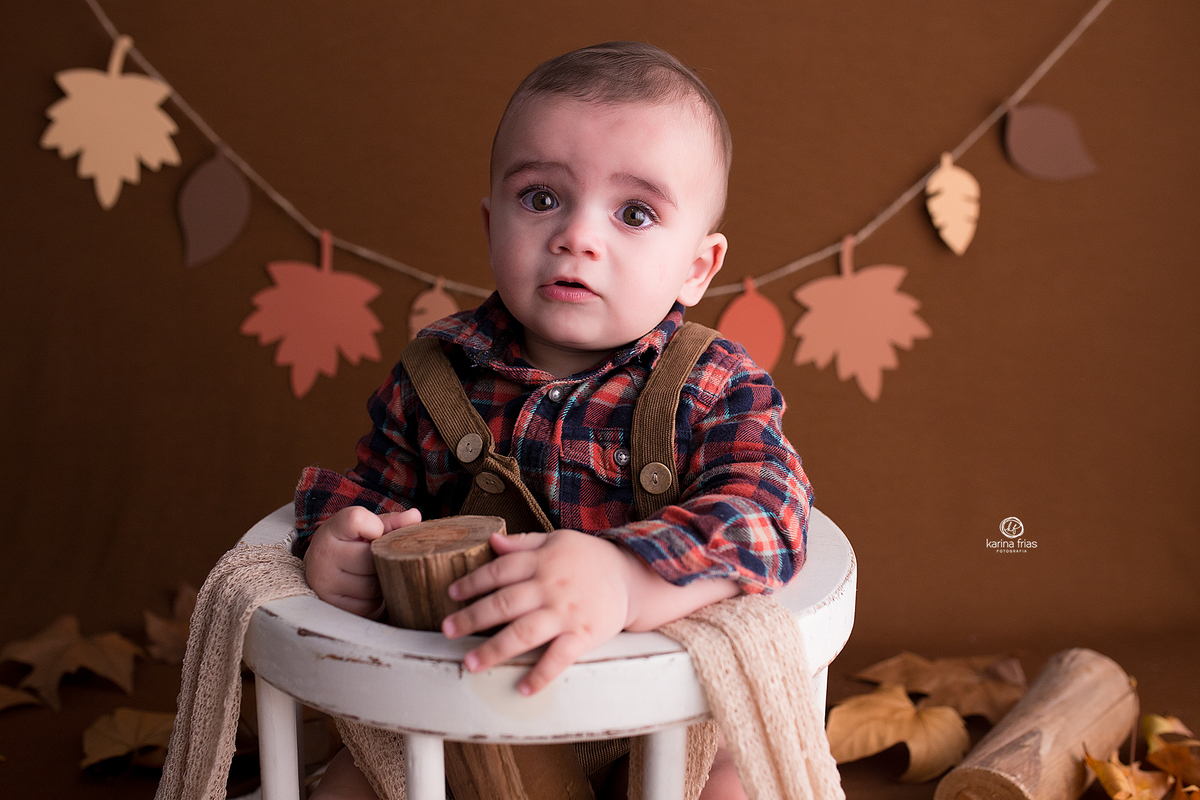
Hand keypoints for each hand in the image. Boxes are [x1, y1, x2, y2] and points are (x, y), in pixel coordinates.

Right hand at [303, 506, 421, 616]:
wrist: (323, 569)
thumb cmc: (351, 543)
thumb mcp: (367, 527)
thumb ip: (391, 522)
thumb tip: (415, 517)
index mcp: (331, 529)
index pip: (356, 520)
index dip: (375, 526)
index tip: (376, 532)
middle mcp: (323, 555)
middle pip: (370, 559)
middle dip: (382, 558)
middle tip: (380, 555)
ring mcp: (325, 583)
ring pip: (372, 585)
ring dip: (382, 580)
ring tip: (374, 571)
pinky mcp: (334, 606)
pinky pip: (369, 605)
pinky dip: (375, 599)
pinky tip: (368, 588)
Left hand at [440, 530, 637, 695]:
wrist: (632, 576)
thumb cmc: (589, 559)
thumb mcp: (558, 540)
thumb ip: (523, 543)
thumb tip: (491, 541)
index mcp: (542, 561)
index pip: (499, 570)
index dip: (473, 582)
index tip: (451, 594)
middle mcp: (550, 587)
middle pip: (504, 604)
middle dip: (472, 618)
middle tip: (447, 630)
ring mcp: (566, 613)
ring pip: (524, 633)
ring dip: (495, 650)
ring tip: (471, 664)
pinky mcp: (584, 635)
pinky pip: (559, 658)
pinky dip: (541, 674)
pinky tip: (522, 688)